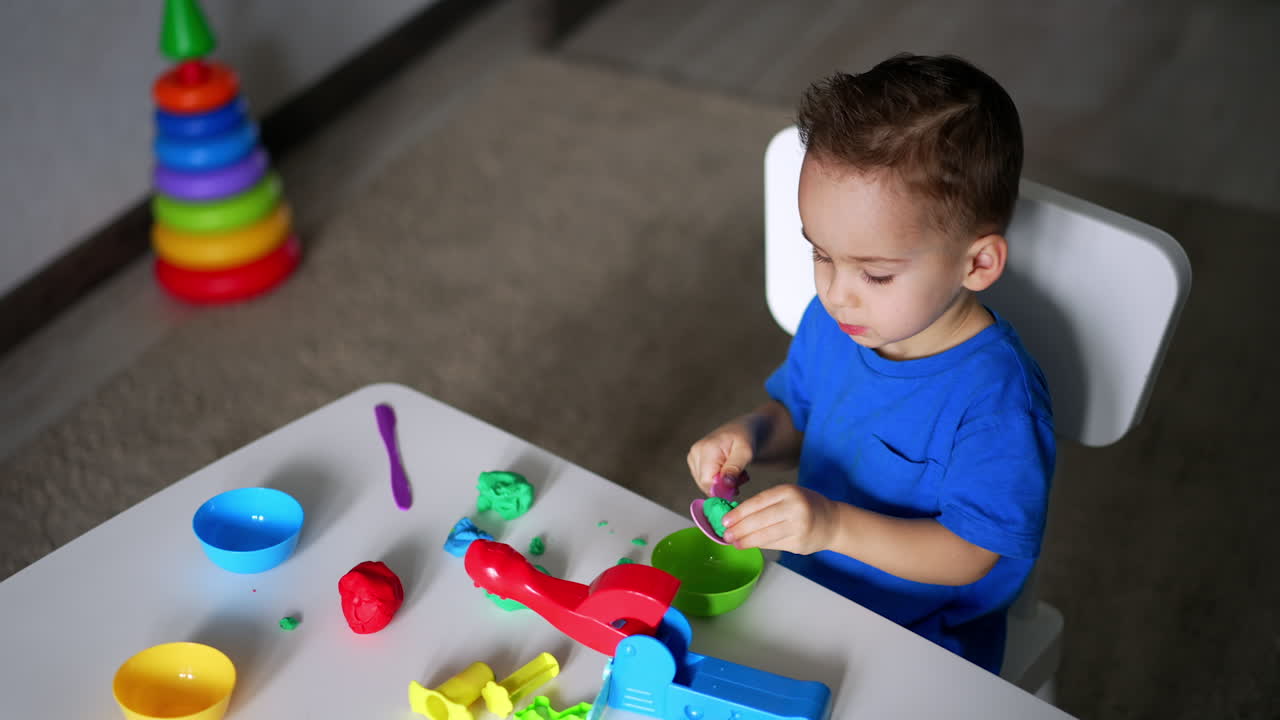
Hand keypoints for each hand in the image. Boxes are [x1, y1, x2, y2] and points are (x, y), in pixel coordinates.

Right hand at [687, 420, 754, 494]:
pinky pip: (705, 480)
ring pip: (704, 484)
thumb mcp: (746, 452)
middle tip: (741, 479)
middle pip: (704, 484)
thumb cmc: (746, 437)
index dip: (721, 490)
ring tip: (737, 473)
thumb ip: (734, 468)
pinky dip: (718, 481)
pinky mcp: (695, 462)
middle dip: (723, 487)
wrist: (742, 429)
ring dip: (722, 485)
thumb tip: (726, 485)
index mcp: (706, 449)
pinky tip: (729, 472)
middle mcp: (695, 453)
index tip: (737, 489)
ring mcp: (693, 458)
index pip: (707, 481)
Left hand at [722, 484, 838, 554]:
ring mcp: (798, 527)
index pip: (758, 502)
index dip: (739, 513)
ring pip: (766, 535)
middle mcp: (795, 508)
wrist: (833, 522)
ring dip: (747, 541)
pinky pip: (774, 545)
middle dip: (740, 529)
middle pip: (760, 520)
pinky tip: (750, 545)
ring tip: (735, 543)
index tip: (725, 520)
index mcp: (788, 492)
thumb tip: (737, 517)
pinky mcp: (799, 543)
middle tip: (726, 534)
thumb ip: (766, 504)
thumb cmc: (806, 505)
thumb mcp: (788, 495)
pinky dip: (760, 545)